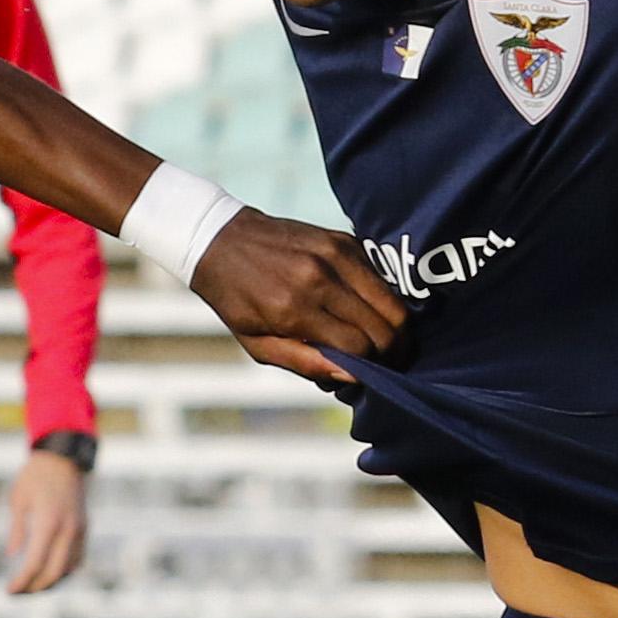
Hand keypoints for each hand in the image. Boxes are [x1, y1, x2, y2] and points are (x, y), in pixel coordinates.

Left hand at [3, 446, 88, 593]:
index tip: (9, 591)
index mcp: (49, 522)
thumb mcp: (18, 500)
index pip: (35, 564)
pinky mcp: (84, 528)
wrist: (63, 457)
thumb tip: (12, 556)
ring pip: (68, 569)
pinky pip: (77, 558)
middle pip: (54, 573)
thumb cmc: (35, 476)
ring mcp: (79, 530)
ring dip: (50, 582)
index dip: (22, 581)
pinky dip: (63, 570)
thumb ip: (17, 530)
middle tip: (19, 593)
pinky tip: (48, 573)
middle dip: (35, 588)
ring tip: (31, 586)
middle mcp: (68, 530)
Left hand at [190, 211, 403, 389]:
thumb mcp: (257, 344)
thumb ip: (304, 363)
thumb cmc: (236, 300)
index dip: (371, 367)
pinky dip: (382, 300)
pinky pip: (381, 278)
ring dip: (396, 327)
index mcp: (294, 308)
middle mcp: (320, 278)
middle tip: (389, 363)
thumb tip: (354, 377)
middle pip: (386, 325)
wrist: (221, 240)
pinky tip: (367, 311)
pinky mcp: (344, 240)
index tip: (370, 375)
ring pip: (393, 301)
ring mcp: (336, 254)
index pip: (359, 346)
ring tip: (386, 342)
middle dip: (394, 352)